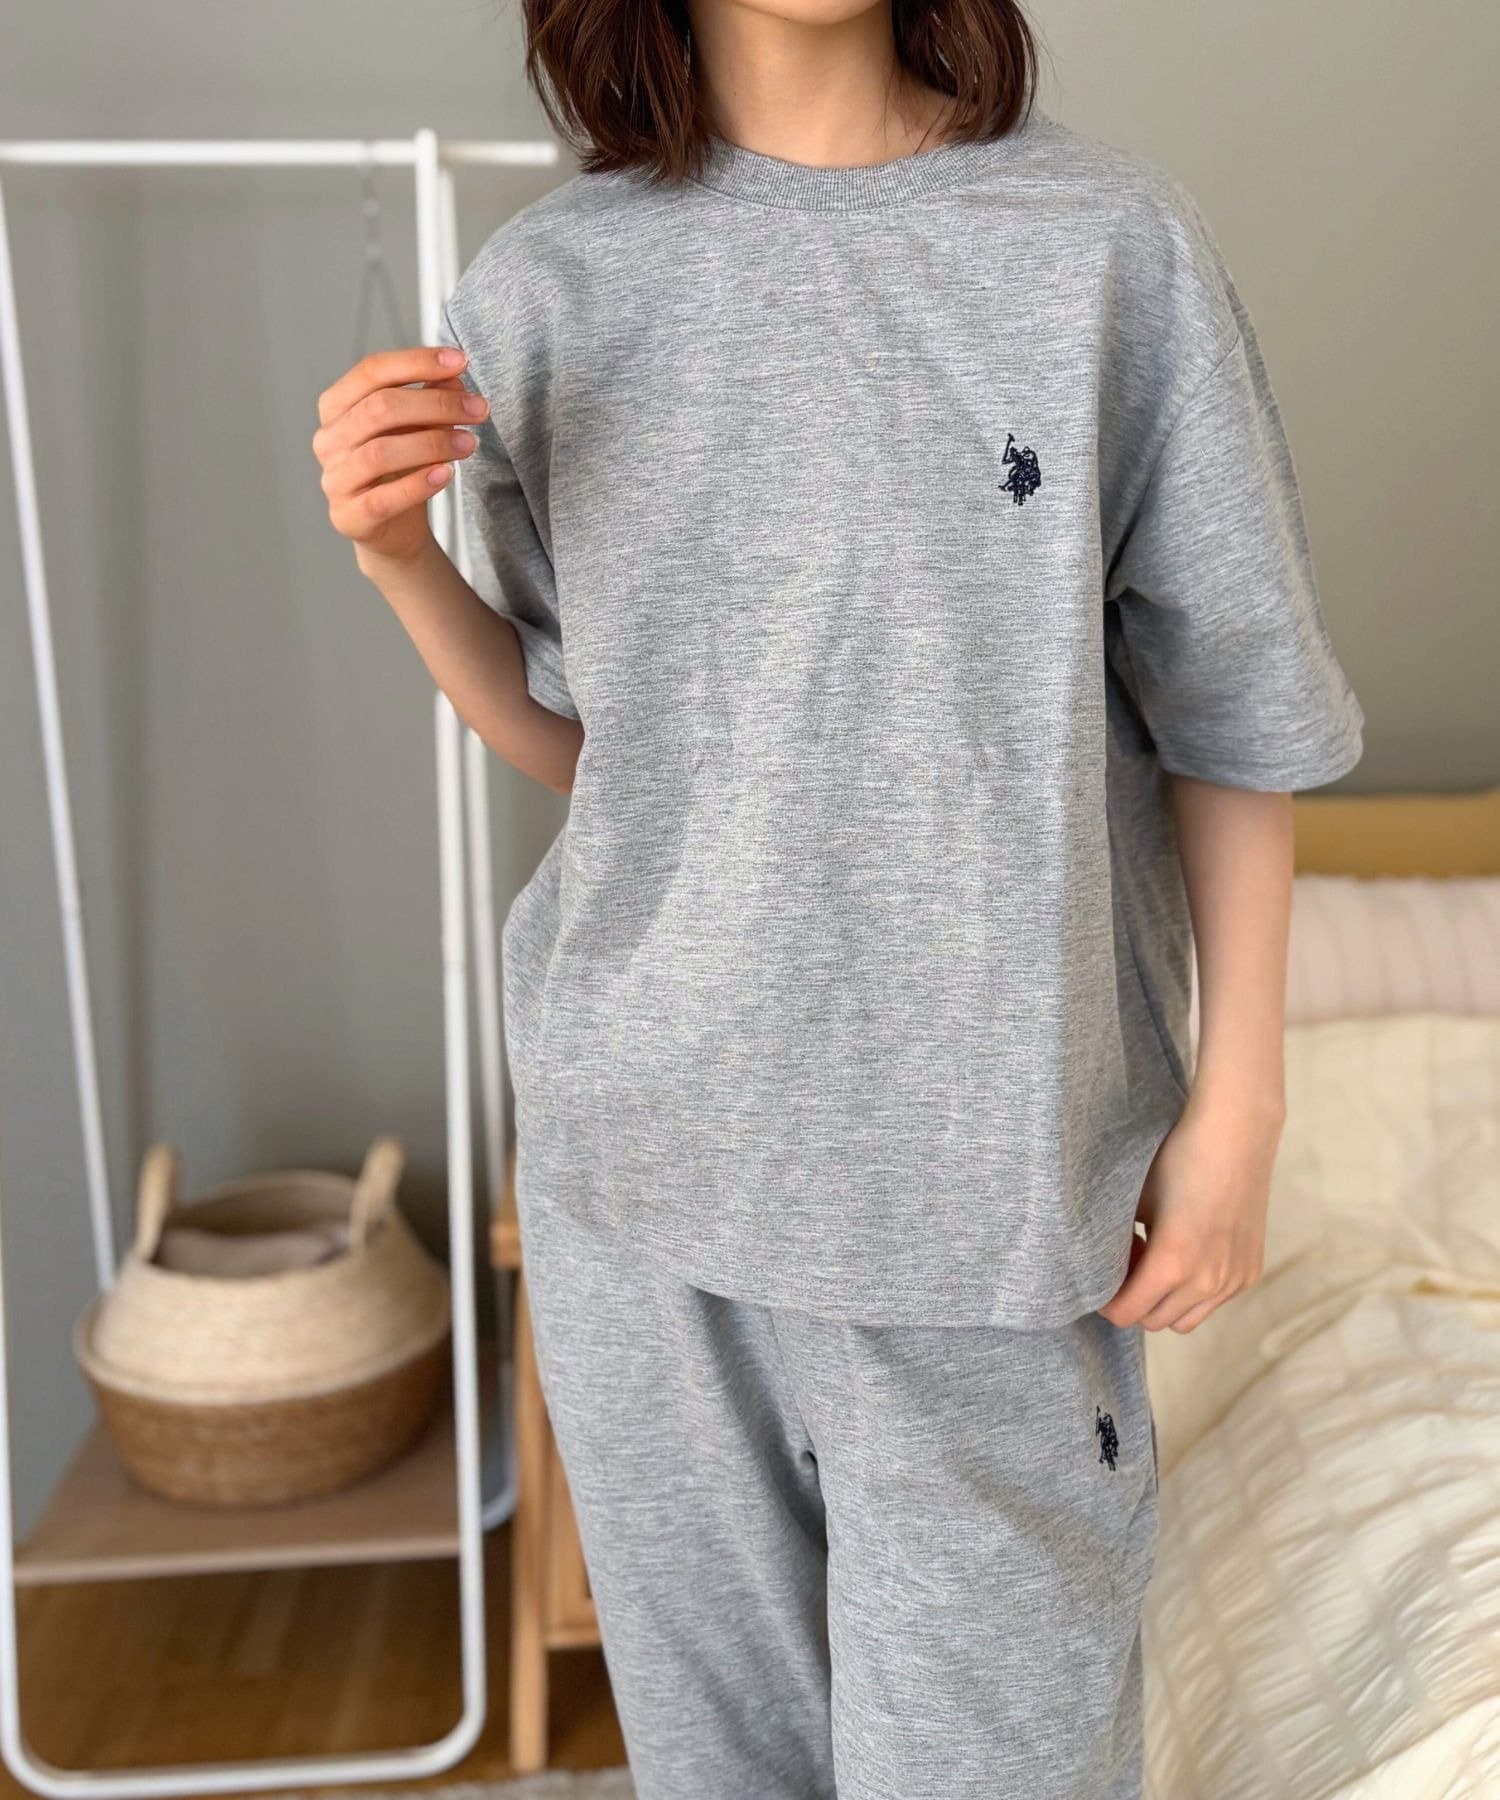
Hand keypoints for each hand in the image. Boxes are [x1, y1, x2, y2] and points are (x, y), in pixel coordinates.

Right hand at [312, 346, 486, 565]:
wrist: (392, 529)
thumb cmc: (400, 470)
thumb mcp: (417, 427)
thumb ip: (429, 398)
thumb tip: (453, 375)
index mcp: (337, 406)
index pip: (371, 371)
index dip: (417, 362)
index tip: (460, 360)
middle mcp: (329, 440)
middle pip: (379, 408)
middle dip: (435, 404)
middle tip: (478, 408)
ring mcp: (335, 480)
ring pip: (380, 452)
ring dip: (432, 443)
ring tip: (468, 443)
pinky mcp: (349, 517)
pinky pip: (383, 499)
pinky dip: (418, 485)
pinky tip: (447, 474)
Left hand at [1098, 1088, 1283, 1333]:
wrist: (1235, 1135)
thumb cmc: (1176, 1160)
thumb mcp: (1134, 1201)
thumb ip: (1118, 1244)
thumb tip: (1104, 1268)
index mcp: (1173, 1264)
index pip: (1128, 1314)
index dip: (1107, 1303)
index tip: (1099, 1284)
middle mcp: (1207, 1281)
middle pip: (1155, 1321)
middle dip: (1134, 1300)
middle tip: (1129, 1263)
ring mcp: (1233, 1280)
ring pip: (1186, 1318)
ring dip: (1165, 1301)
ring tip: (1158, 1260)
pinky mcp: (1250, 1271)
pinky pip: (1213, 1301)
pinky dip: (1194, 1290)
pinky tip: (1188, 1252)